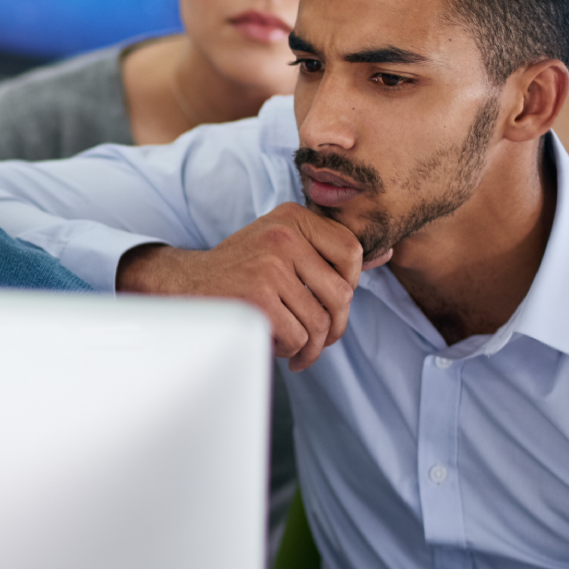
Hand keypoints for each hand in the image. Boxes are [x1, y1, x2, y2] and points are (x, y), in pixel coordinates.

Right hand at [115, 202, 390, 371]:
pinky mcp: (257, 297)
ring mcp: (269, 265)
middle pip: (341, 293)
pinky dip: (289, 350)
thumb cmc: (239, 269)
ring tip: (294, 348)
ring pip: (320, 321)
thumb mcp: (282, 247)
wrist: (182, 285)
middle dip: (333, 326)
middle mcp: (283, 234)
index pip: (352, 253)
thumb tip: (385, 254)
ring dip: (310, 345)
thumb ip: (329, 251)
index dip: (349, 285)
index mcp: (292, 217)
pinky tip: (274, 345)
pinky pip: (297, 336)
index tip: (328, 302)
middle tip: (316, 339)